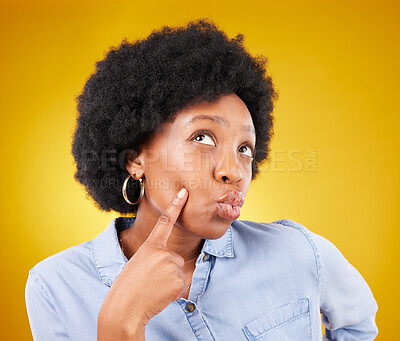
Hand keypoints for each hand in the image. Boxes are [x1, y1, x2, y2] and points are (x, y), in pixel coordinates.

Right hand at [98, 187, 188, 336]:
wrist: (124, 309)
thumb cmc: (128, 287)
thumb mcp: (138, 263)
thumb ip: (155, 257)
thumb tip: (173, 263)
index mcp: (150, 246)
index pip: (165, 221)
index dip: (176, 205)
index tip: (184, 193)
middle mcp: (163, 252)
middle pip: (175, 259)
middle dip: (167, 270)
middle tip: (150, 280)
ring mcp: (172, 266)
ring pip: (178, 272)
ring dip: (169, 281)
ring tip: (153, 288)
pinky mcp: (179, 280)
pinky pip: (181, 284)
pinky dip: (173, 291)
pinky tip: (160, 295)